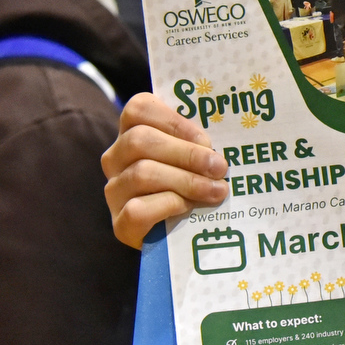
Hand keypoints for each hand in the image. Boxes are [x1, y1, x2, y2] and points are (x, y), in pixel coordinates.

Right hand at [100, 93, 228, 249]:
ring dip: (187, 181)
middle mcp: (117, 158)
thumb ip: (203, 144)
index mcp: (134, 132)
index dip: (174, 121)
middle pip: (140, 140)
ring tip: (217, 191)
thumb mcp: (198, 159)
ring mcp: (115, 191)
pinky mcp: (119, 224)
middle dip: (187, 154)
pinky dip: (169, 206)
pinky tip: (189, 208)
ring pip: (142, 174)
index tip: (206, 140)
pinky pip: (138, 209)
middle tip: (220, 168)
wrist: (181, 236)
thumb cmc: (194, 187)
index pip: (139, 109)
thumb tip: (229, 141)